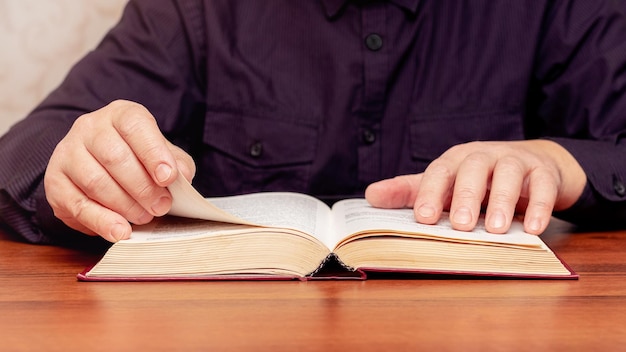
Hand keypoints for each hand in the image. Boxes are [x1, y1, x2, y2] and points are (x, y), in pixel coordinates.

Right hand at [44, 100, 195, 241]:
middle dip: (143, 187)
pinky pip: (78, 205)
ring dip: (125, 206)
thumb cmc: (140, 159)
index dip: (153, 153)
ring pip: (95, 182)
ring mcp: (68, 153)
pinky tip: (120, 231)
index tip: (169, 177)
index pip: (134, 126)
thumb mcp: (164, 155)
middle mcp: (90, 128)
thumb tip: (182, 175)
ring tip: (144, 217)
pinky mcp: (56, 182)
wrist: (101, 166)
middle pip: (114, 157)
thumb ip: (177, 162)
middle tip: (161, 206)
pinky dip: (102, 222)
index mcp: (120, 115)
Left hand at [365, 140, 585, 234]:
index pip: (439, 172)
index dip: (431, 194)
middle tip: (461, 226)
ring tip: (497, 230)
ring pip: (510, 174)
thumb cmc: (477, 180)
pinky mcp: (543, 172)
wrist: (529, 165)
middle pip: (473, 169)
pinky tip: (534, 229)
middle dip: (467, 197)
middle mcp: (483, 156)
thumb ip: (410, 191)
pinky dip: (541, 206)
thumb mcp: (444, 185)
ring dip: (504, 202)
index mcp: (455, 160)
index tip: (424, 219)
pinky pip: (543, 186)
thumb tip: (370, 196)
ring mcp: (515, 161)